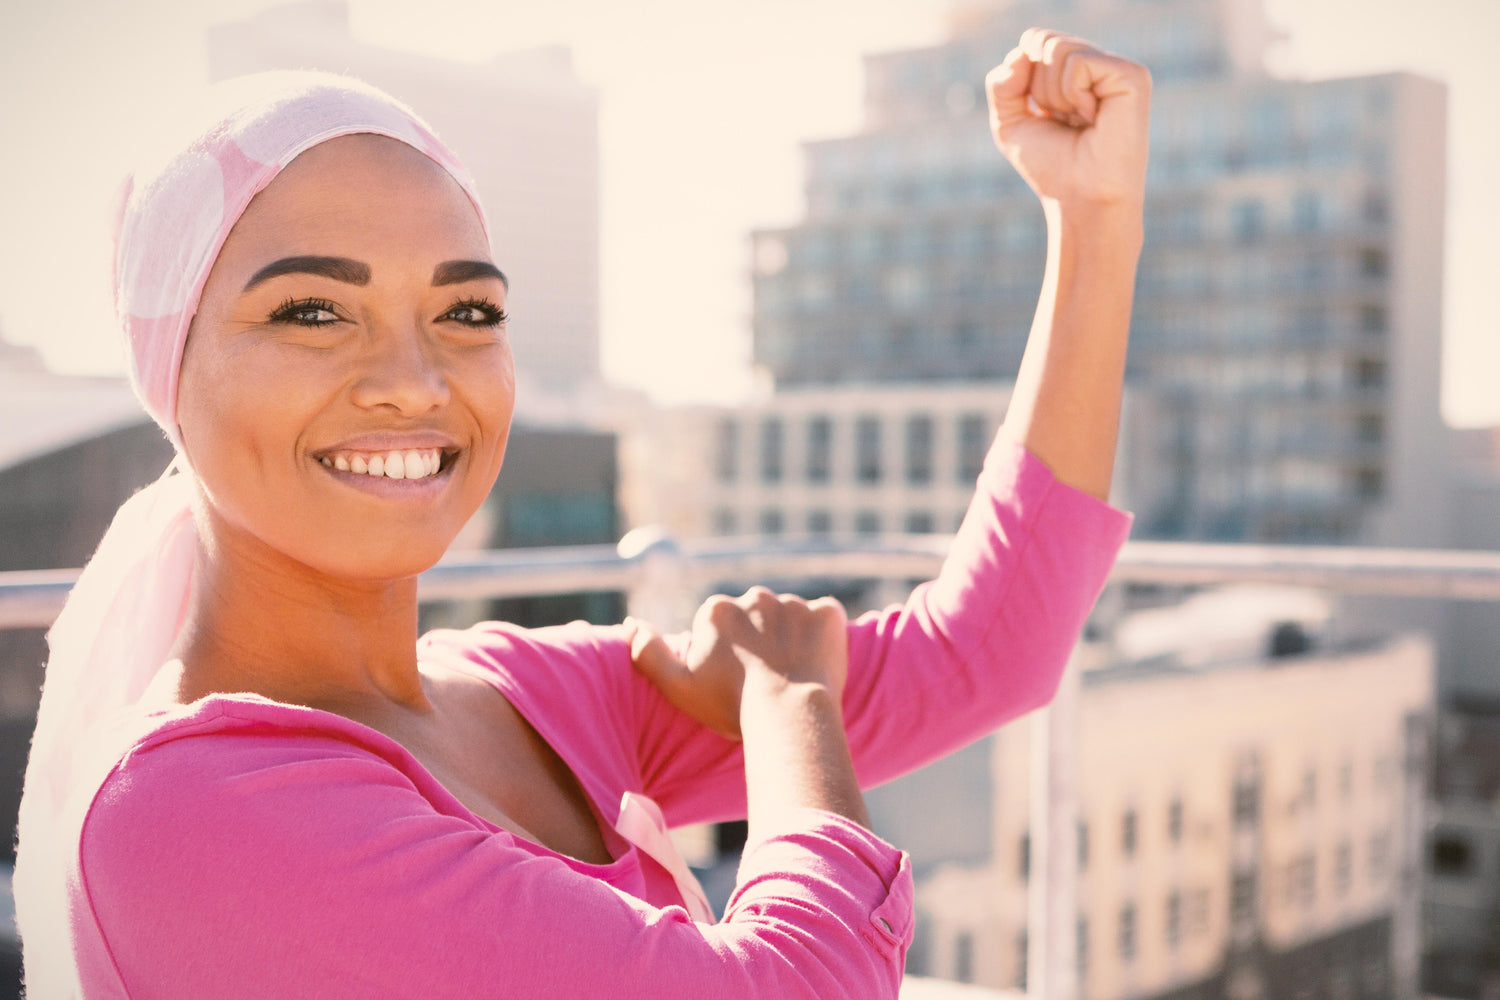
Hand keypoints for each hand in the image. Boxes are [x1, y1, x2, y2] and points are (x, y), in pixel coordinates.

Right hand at [627, 586, 847, 741]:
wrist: (789, 714)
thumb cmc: (731, 704)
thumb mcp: (677, 685)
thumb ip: (648, 652)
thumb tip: (630, 623)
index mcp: (717, 610)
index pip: (721, 627)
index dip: (728, 656)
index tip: (736, 681)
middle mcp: (754, 596)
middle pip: (756, 617)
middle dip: (760, 641)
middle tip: (767, 680)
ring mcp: (794, 602)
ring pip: (791, 618)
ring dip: (792, 638)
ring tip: (794, 676)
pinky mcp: (828, 612)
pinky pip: (826, 619)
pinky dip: (825, 636)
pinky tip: (820, 664)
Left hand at [986, 28, 1150, 207]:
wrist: (1079, 200)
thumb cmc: (1051, 168)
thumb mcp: (1010, 124)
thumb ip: (1002, 84)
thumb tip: (1020, 53)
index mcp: (1075, 72)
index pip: (1034, 40)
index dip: (1022, 78)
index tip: (1044, 115)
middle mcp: (1098, 66)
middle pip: (1042, 41)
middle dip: (1037, 89)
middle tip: (1064, 121)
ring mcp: (1117, 69)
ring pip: (1058, 49)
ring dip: (1054, 96)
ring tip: (1080, 122)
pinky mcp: (1132, 76)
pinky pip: (1078, 63)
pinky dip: (1072, 95)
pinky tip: (1093, 118)